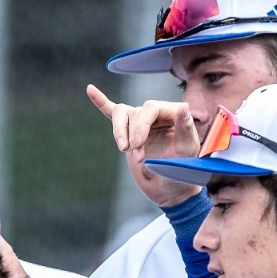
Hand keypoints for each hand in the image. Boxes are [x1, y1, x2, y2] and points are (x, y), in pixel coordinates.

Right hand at [86, 86, 201, 208]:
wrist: (169, 188)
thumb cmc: (180, 170)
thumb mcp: (186, 151)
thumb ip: (185, 128)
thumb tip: (183, 106)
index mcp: (171, 113)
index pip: (151, 108)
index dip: (141, 125)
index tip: (138, 145)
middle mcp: (155, 114)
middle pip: (135, 113)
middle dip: (132, 135)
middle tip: (136, 157)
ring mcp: (140, 121)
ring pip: (121, 114)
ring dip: (119, 131)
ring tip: (122, 149)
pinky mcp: (127, 131)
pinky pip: (112, 112)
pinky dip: (101, 102)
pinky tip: (90, 90)